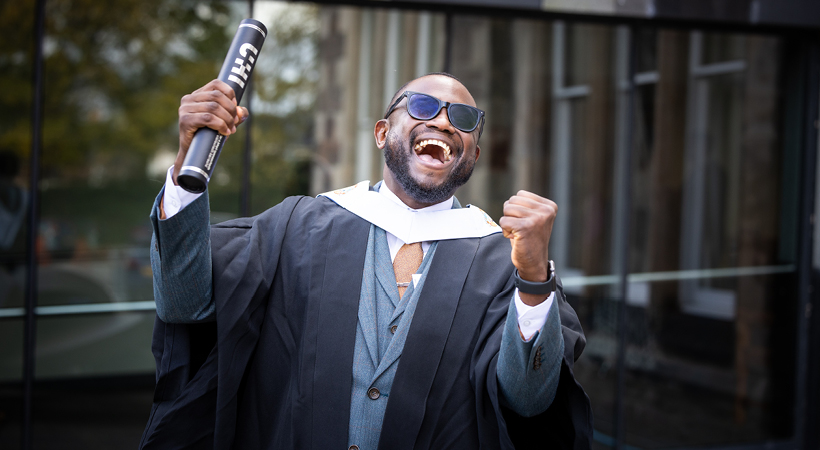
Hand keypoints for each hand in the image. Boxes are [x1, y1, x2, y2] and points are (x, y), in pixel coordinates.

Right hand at [173, 80, 247, 184]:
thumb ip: (235, 114)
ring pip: (213, 107)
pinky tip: (225, 132)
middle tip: (235, 122)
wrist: (194, 153)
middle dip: (231, 109)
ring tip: (230, 130)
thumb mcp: (225, 122)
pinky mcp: (185, 120)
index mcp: (197, 95)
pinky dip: (220, 125)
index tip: (235, 108)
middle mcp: (189, 99)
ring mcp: (185, 109)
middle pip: (217, 96)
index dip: (230, 94)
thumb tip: (241, 111)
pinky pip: (207, 118)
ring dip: (227, 119)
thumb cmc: (209, 135)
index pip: (216, 84)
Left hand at [499, 190, 556, 305]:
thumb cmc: (529, 239)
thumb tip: (511, 199)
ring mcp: (537, 218)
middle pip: (512, 200)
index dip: (516, 209)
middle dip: (511, 215)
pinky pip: (503, 221)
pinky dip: (505, 231)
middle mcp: (546, 211)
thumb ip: (526, 205)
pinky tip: (515, 238)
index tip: (526, 223)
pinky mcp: (526, 227)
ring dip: (508, 223)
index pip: (520, 194)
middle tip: (520, 229)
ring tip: (518, 233)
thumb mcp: (533, 218)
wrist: (534, 263)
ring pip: (507, 209)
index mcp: (549, 206)